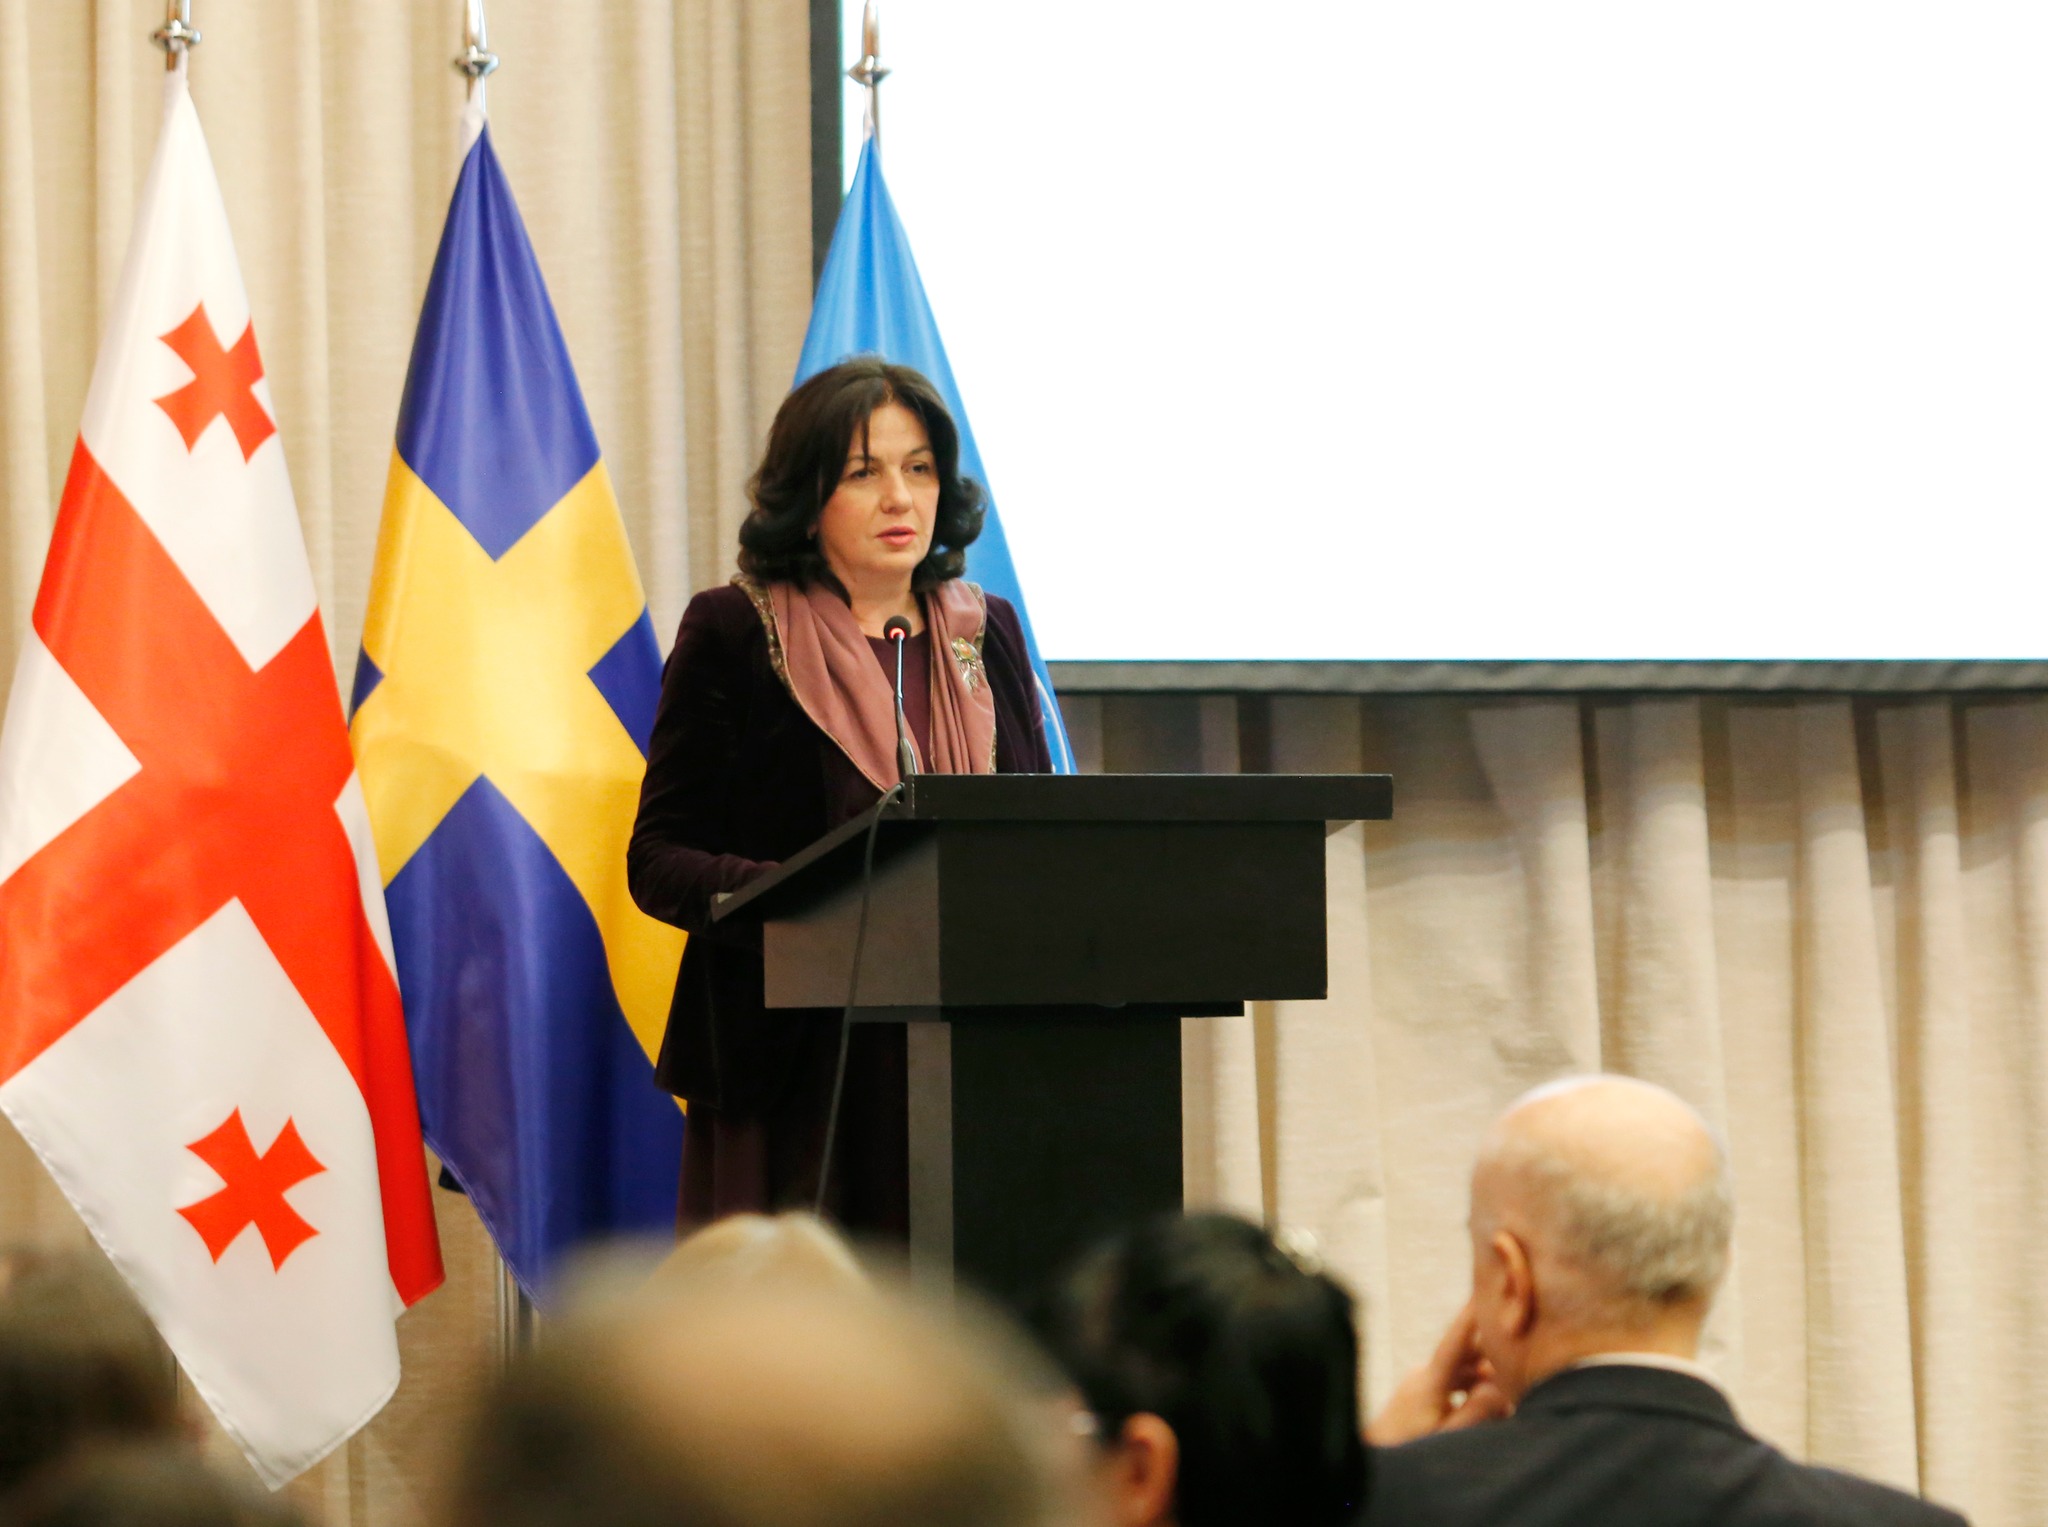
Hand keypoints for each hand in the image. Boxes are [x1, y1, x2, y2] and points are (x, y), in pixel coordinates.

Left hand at [1365, 1300, 1510, 1445]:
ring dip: (1485, 1380)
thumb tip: (1498, 1388)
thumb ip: (1475, 1413)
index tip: (1483, 1293)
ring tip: (1513, 1396)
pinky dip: (1473, 1389)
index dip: (1470, 1317)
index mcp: (1429, 1381)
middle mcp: (1424, 1374)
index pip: (1455, 1342)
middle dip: (1493, 1356)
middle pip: (1465, 1356)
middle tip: (1521, 1355)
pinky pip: (1453, 1382)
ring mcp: (1421, 1381)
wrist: (1375, 1459)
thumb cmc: (1410, 1449)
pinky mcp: (1420, 1391)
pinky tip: (1492, 1408)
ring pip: (1461, 1371)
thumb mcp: (1447, 1437)